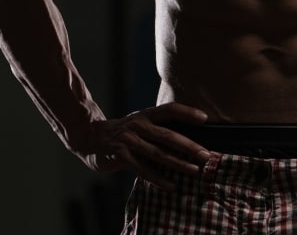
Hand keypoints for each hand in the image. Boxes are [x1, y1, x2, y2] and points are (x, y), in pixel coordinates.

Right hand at [79, 103, 211, 189]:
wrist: (90, 138)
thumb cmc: (123, 132)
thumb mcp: (139, 123)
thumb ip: (158, 128)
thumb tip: (188, 136)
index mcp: (145, 115)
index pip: (169, 110)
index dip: (186, 112)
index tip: (205, 118)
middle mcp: (138, 125)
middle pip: (167, 135)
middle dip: (189, 146)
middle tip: (206, 155)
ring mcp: (128, 141)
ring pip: (157, 154)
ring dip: (178, 164)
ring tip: (194, 171)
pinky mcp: (121, 156)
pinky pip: (143, 170)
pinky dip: (158, 179)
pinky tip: (171, 186)